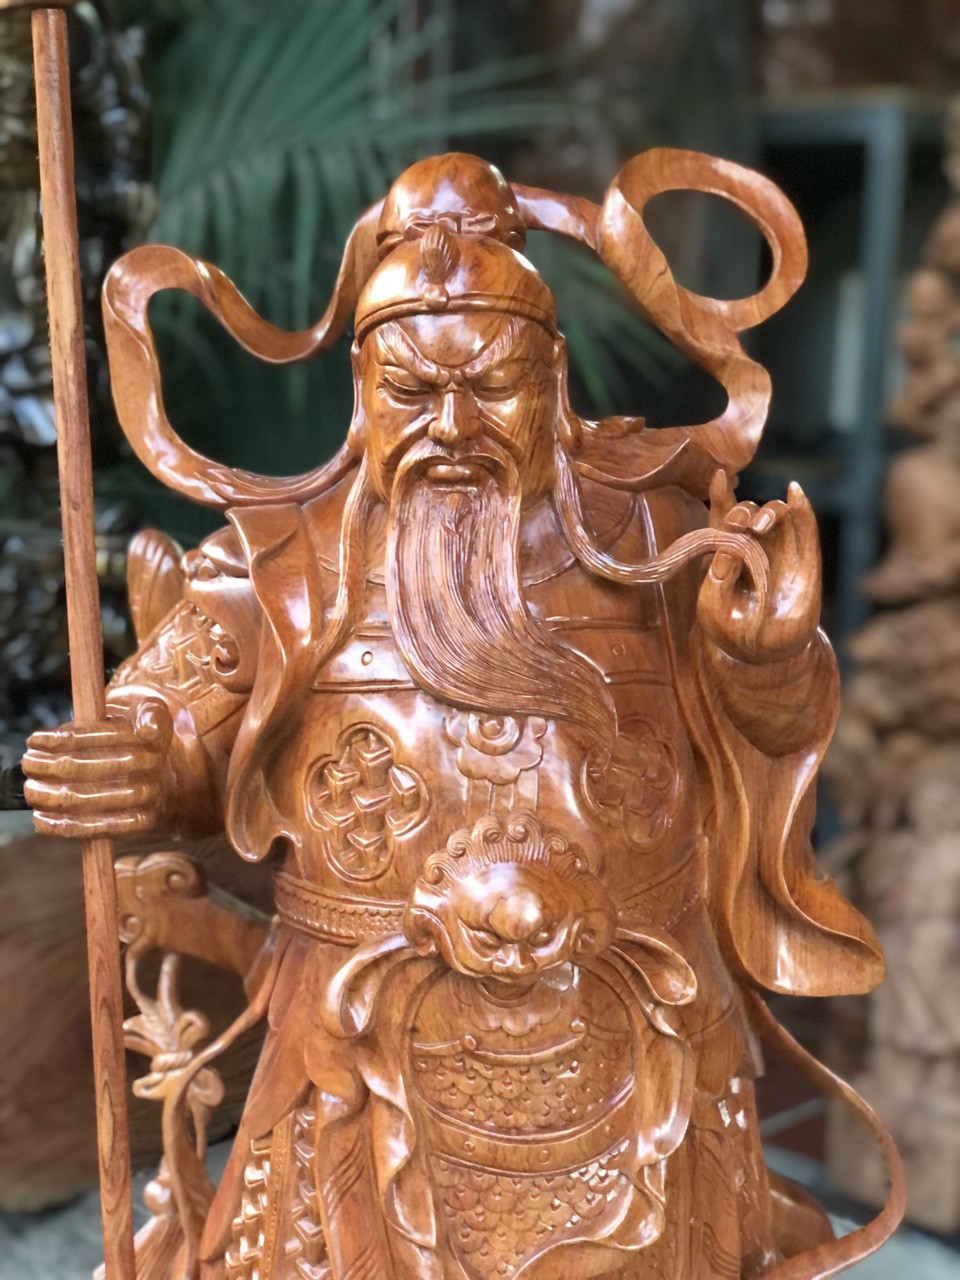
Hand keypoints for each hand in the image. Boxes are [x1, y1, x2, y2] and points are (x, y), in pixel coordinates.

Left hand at [23, 699, 171, 838]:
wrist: (165, 768)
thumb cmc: (137, 733)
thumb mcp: (146, 710)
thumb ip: (145, 711)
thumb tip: (147, 729)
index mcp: (156, 733)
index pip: (109, 735)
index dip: (70, 739)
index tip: (36, 739)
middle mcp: (157, 766)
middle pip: (96, 768)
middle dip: (54, 767)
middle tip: (28, 764)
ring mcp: (150, 796)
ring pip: (94, 800)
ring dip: (53, 797)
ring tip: (31, 790)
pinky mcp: (142, 821)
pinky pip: (102, 829)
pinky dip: (66, 827)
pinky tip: (42, 819)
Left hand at [697, 470, 820, 662]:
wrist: (761, 658)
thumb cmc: (730, 631)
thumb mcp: (712, 599)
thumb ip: (719, 563)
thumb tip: (731, 525)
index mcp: (725, 554)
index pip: (723, 516)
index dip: (722, 494)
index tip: (720, 476)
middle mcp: (753, 548)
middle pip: (750, 511)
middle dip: (744, 512)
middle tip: (739, 527)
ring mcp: (780, 554)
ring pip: (777, 514)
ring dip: (768, 511)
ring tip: (758, 526)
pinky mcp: (805, 563)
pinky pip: (807, 529)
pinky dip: (803, 509)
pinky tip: (796, 492)